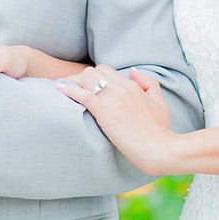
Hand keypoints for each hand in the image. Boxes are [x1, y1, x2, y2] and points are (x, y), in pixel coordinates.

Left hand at [54, 66, 175, 175]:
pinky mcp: (104, 111)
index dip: (93, 78)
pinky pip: (82, 94)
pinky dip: (68, 89)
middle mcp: (122, 87)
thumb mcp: (160, 103)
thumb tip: (133, 71)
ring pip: (86, 77)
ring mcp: (113, 98)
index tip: (85, 86)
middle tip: (72, 90)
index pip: (106, 71)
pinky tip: (58, 88)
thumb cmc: (160, 131)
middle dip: (81, 79)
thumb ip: (149, 84)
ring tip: (62, 89)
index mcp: (133, 86)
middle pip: (93, 71)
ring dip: (73, 82)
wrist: (160, 149)